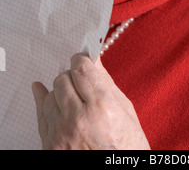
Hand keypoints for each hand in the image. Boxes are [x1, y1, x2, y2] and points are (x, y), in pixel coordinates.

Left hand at [32, 53, 149, 149]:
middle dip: (72, 76)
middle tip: (80, 80)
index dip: (82, 60)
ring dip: (60, 91)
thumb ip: (107, 84)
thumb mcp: (127, 113)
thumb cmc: (128, 148)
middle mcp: (79, 119)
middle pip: (63, 79)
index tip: (83, 59)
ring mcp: (62, 133)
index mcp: (103, 107)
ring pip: (50, 95)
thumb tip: (95, 61)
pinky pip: (40, 114)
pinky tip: (41, 90)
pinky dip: (42, 100)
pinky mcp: (50, 145)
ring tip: (72, 95)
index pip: (82, 68)